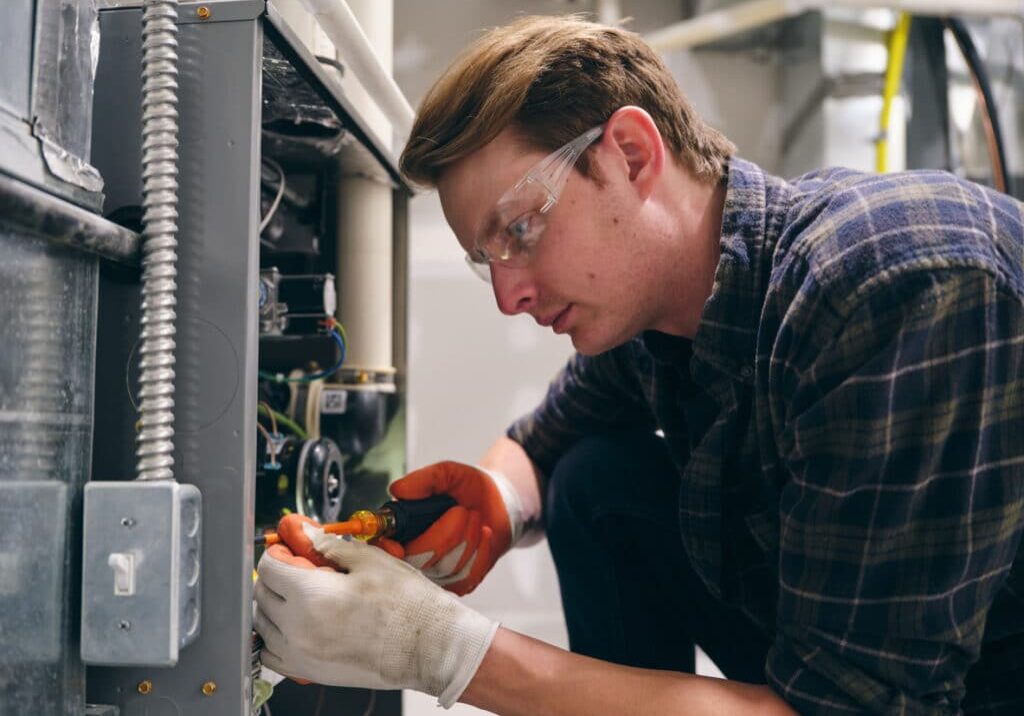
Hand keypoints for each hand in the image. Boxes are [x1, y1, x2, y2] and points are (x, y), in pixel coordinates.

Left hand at [254, 523, 498, 705]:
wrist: (430, 647)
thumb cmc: (408, 607)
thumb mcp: (371, 561)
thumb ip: (330, 547)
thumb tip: (309, 537)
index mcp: (310, 597)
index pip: (269, 568)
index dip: (279, 552)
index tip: (291, 549)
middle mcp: (298, 629)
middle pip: (261, 595)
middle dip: (275, 576)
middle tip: (298, 568)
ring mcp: (301, 655)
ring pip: (262, 626)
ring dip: (273, 606)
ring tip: (300, 596)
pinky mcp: (310, 673)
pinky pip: (272, 655)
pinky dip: (276, 637)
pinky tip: (298, 625)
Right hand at [377, 462, 527, 594]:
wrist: (500, 502)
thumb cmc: (467, 487)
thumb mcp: (446, 474)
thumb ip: (423, 480)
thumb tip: (397, 490)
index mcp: (401, 529)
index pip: (380, 550)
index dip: (384, 552)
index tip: (397, 547)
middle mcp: (414, 556)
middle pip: (417, 562)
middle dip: (445, 535)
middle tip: (461, 511)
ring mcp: (437, 574)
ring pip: (446, 568)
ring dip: (468, 538)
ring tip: (473, 518)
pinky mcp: (460, 584)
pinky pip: (468, 575)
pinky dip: (481, 551)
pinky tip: (483, 535)